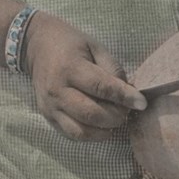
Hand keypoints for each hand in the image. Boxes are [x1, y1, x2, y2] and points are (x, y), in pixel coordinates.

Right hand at [23, 12, 147, 141]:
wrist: (36, 45)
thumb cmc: (70, 43)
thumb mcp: (94, 46)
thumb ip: (112, 69)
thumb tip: (129, 93)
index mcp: (69, 67)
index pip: (101, 87)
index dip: (124, 97)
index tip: (142, 102)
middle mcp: (57, 90)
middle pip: (92, 114)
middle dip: (116, 116)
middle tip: (127, 109)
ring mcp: (50, 106)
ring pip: (82, 131)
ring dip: (105, 130)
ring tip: (115, 119)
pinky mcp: (47, 116)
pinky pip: (72, 134)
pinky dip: (91, 135)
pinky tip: (101, 125)